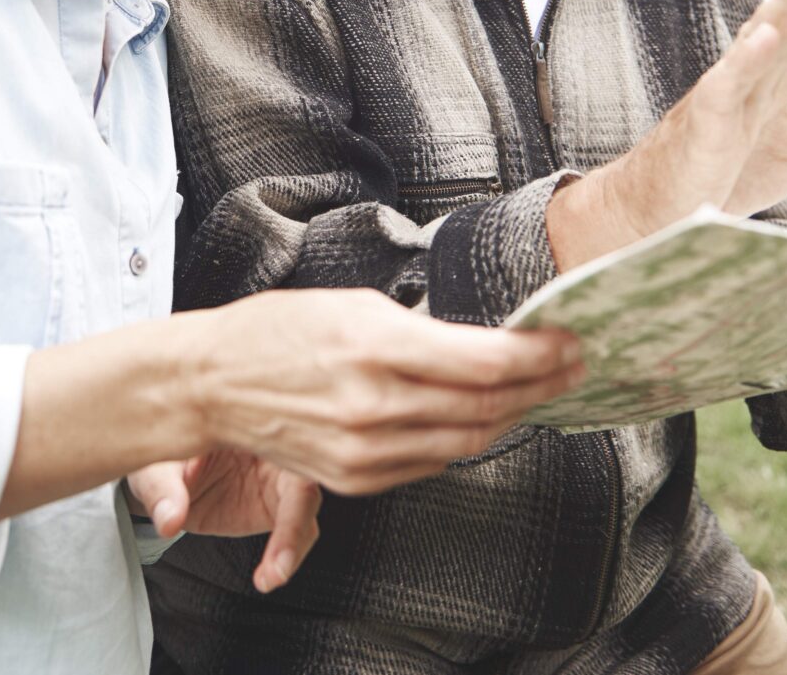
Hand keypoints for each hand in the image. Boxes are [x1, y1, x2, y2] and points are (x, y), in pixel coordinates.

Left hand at [126, 451, 321, 592]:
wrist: (159, 472)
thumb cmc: (159, 455)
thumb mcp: (151, 467)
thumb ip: (162, 490)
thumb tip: (169, 521)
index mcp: (248, 421)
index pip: (284, 442)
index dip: (288, 474)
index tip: (279, 514)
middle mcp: (274, 446)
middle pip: (305, 478)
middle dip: (296, 524)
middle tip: (276, 566)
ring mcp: (279, 476)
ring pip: (306, 508)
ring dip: (294, 545)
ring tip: (269, 576)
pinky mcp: (277, 503)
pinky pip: (297, 528)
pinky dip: (288, 554)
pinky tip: (267, 577)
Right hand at [182, 288, 584, 494]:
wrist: (212, 384)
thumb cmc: (277, 330)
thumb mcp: (352, 305)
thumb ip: (421, 330)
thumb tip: (484, 346)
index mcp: (373, 347)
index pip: (483, 362)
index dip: (538, 354)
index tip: (569, 340)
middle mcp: (372, 406)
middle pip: (486, 406)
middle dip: (541, 385)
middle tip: (574, 366)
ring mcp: (364, 451)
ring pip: (466, 442)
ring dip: (512, 416)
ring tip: (540, 392)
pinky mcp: (355, 480)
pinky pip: (430, 464)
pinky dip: (464, 440)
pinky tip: (482, 419)